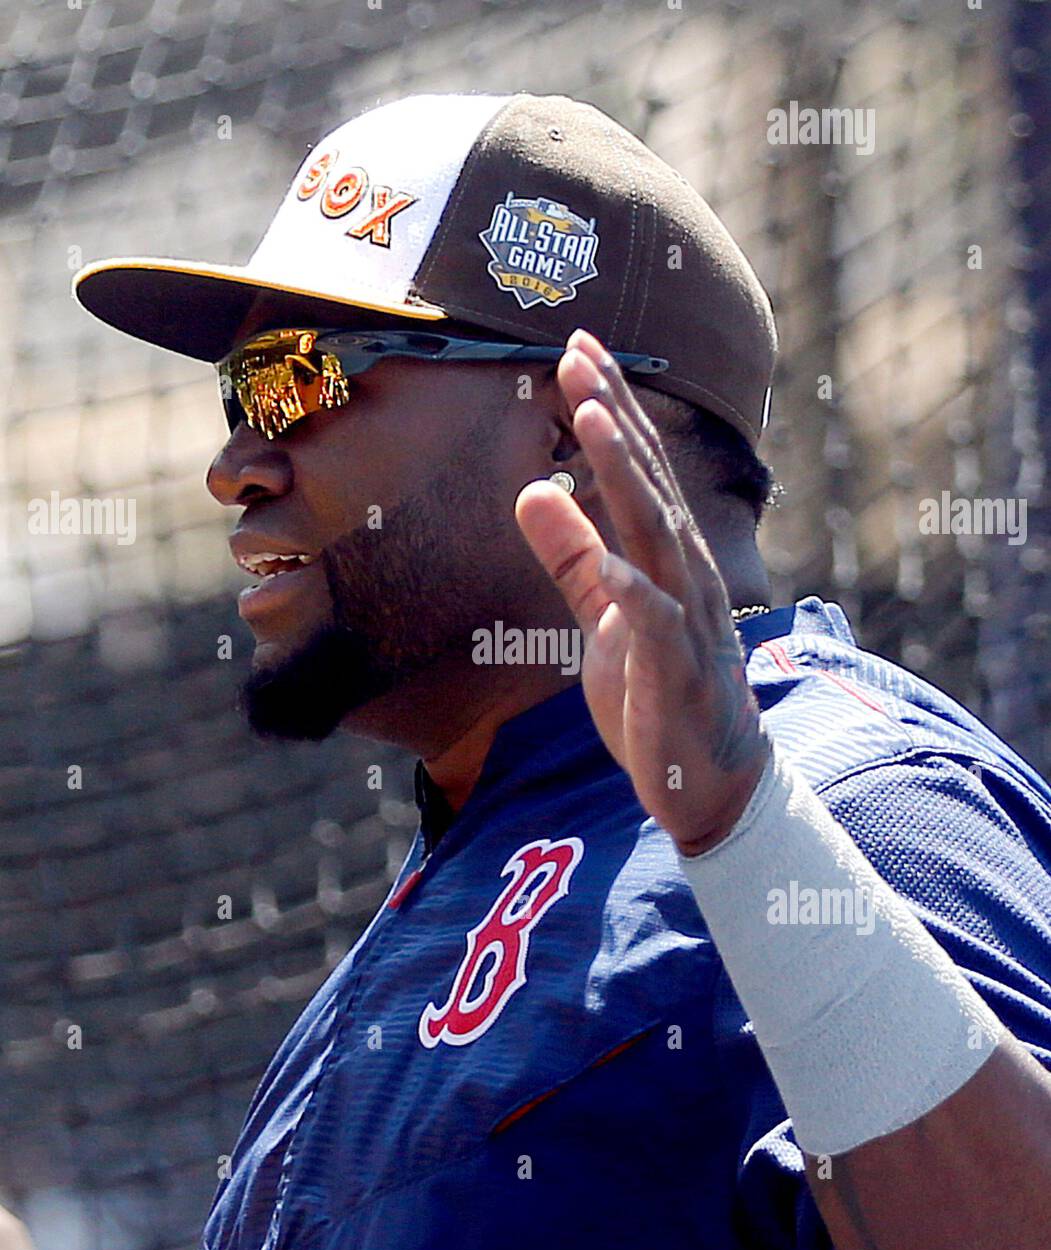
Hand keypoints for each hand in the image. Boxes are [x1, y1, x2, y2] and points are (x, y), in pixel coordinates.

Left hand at [515, 329, 770, 855]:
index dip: (609, 408)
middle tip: (579, 350)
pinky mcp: (677, 673)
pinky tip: (610, 565)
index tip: (577, 349)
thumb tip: (532, 489)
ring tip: (594, 417)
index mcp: (667, 558)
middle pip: (647, 482)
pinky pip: (657, 626)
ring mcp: (687, 620)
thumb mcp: (603, 618)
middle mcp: (685, 574)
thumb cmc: (660, 696)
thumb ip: (572, 558)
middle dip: (614, 414)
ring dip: (626, 475)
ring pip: (657, 534)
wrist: (713, 783)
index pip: (636, 470)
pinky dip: (636, 593)